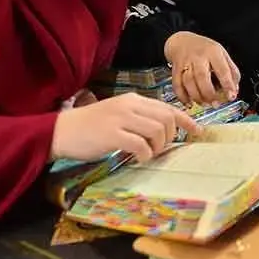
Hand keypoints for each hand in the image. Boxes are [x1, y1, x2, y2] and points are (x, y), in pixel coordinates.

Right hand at [51, 92, 200, 162]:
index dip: (186, 120)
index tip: (197, 132)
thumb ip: (139, 118)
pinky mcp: (112, 134)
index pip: (168, 107)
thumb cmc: (90, 126)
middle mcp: (129, 105)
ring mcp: (121, 119)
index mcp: (133, 100)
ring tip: (148, 154)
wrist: (61, 131)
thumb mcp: (118, 114)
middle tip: (160, 149)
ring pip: (157, 131)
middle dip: (170, 137)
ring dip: (158, 147)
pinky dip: (145, 155)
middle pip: (167, 119)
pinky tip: (137, 159)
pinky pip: (141, 145)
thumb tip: (164, 131)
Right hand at [164, 31, 240, 106]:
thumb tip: (235, 88)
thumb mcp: (222, 53)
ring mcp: (185, 63)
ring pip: (188, 82)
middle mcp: (198, 57)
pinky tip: (189, 103)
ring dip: (196, 96)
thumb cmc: (204, 49)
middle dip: (209, 93)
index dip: (228, 84)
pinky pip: (177, 85)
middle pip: (202, 77)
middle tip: (215, 103)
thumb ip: (231, 70)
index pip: (222, 69)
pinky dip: (182, 96)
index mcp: (213, 52)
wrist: (181, 41)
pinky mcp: (175, 70)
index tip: (231, 96)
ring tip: (204, 104)